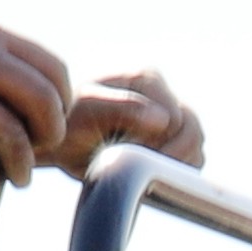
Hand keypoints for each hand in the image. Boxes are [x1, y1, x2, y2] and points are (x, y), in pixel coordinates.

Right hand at [0, 23, 74, 191]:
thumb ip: (0, 57)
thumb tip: (44, 92)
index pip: (55, 69)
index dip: (62, 103)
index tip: (48, 123)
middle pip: (45, 101)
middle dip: (51, 135)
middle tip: (41, 152)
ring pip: (14, 135)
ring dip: (22, 166)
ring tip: (18, 179)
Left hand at [59, 66, 204, 175]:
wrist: (56, 137)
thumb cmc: (65, 122)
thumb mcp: (86, 111)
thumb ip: (123, 109)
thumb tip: (164, 120)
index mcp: (146, 79)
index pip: (177, 119)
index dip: (158, 146)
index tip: (128, 157)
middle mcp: (162, 94)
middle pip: (192, 131)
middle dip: (169, 156)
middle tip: (137, 166)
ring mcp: (168, 115)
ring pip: (195, 145)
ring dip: (174, 164)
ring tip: (140, 168)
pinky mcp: (169, 136)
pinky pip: (191, 157)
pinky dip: (176, 170)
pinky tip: (148, 172)